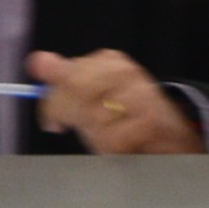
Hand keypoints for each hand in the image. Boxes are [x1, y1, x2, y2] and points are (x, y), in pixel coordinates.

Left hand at [30, 49, 202, 155]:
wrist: (171, 137)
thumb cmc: (122, 117)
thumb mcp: (88, 94)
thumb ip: (62, 77)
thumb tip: (37, 60)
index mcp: (109, 60)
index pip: (67, 75)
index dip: (55, 102)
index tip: (54, 122)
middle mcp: (126, 71)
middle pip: (78, 90)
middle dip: (71, 116)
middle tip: (72, 130)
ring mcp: (140, 94)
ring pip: (94, 116)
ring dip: (95, 135)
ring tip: (107, 135)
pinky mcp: (150, 120)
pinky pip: (111, 139)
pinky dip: (111, 147)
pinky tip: (122, 145)